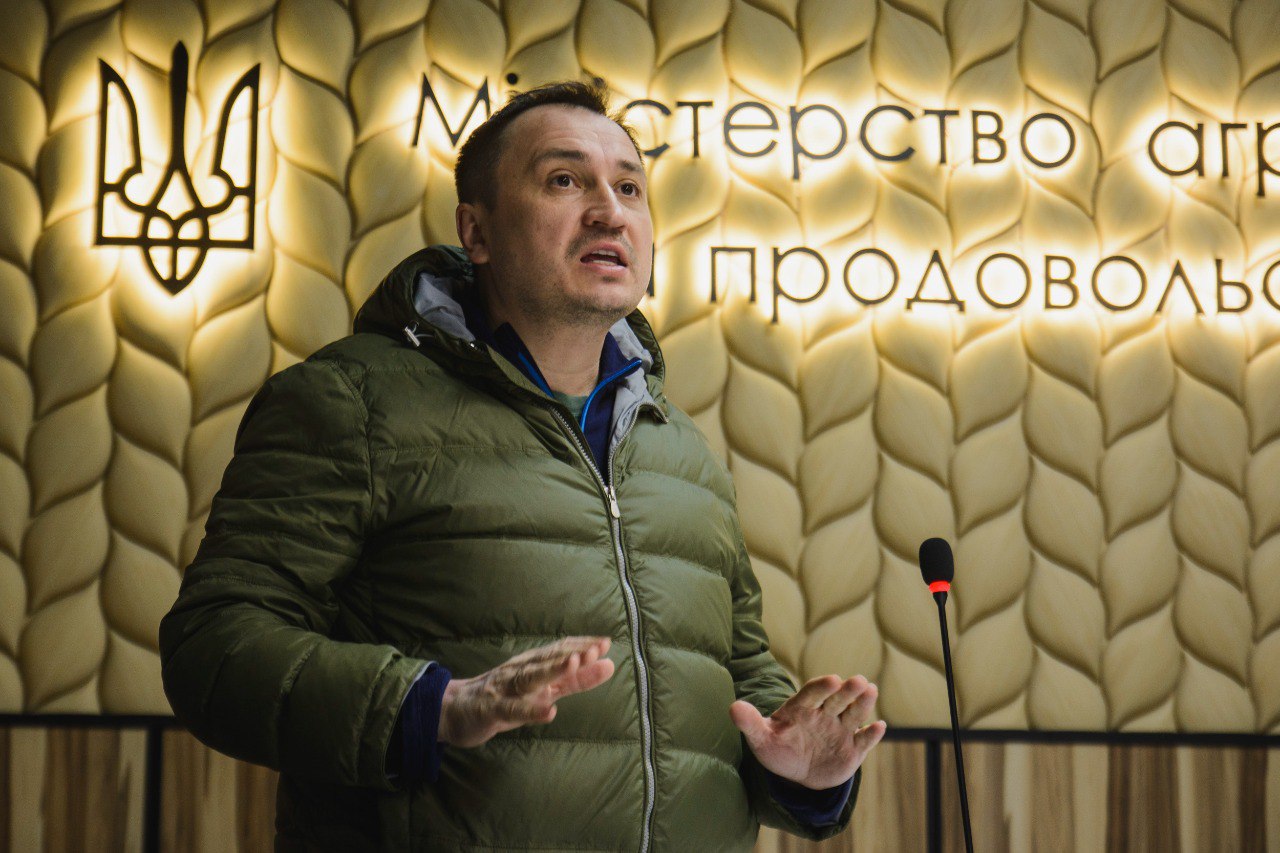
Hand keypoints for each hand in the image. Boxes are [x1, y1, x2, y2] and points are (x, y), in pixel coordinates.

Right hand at [439, 636, 614, 747]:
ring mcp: (505, 689)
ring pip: (530, 677)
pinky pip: (513, 710)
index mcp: (533, 664)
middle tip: (597, 648)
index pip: (560, 649)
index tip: (607, 642)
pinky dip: (531, 711)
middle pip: (548, 658)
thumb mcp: (543, 689)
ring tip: (574, 664)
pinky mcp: (492, 710)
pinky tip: (549, 712)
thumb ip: (576, 679)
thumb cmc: (505, 698)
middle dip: (573, 653)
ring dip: (552, 670)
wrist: (453, 711)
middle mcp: (520, 671)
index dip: (583, 645)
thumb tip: (609, 664)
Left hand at [730, 674, 886, 789]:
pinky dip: (872, 735)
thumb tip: (733, 708)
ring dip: (863, 704)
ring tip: (871, 691)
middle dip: (848, 690)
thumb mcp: (761, 738)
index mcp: (802, 708)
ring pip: (854, 714)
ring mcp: (840, 731)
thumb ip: (750, 723)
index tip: (832, 680)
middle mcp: (824, 714)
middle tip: (859, 680)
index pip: (812, 693)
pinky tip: (880, 727)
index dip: (822, 687)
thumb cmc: (778, 749)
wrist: (796, 773)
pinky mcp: (853, 749)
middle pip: (837, 699)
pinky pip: (864, 740)